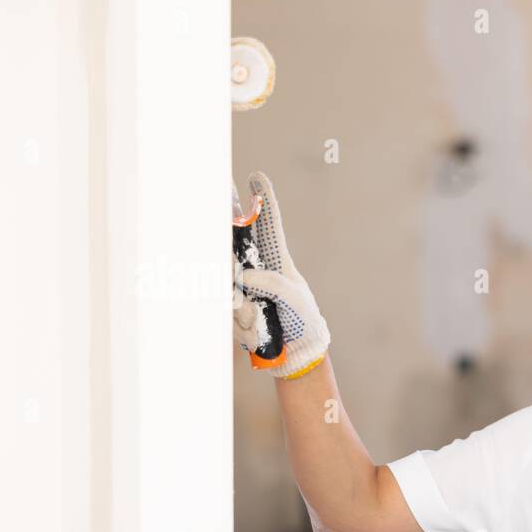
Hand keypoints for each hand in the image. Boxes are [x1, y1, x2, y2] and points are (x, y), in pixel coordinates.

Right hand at [232, 171, 330, 377]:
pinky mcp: (233, 310)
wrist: (296, 355)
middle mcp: (255, 270)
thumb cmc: (302, 321)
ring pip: (229, 288)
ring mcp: (242, 290)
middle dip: (229, 252)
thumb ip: (272, 283)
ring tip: (263, 324)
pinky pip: (229, 313)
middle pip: (233, 248)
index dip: (262, 200)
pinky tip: (259, 335)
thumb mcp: (294, 298)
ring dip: (246, 312)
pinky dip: (245, 328)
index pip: (268, 225)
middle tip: (236, 262)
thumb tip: (243, 278)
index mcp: (276, 261)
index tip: (256, 176)